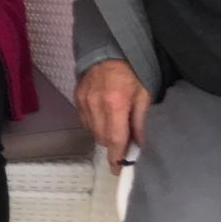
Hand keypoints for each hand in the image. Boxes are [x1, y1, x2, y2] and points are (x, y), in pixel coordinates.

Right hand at [75, 59, 149, 173]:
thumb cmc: (131, 72)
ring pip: (92, 131)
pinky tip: (103, 118)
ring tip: (114, 127)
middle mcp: (95, 104)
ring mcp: (83, 101)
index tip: (118, 170)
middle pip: (102, 138)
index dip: (117, 157)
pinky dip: (94, 125)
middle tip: (124, 142)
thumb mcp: (144, 95)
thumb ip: (140, 121)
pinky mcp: (76, 98)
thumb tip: (140, 144)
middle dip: (113, 144)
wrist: (108, 51)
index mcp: (115, 104)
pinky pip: (84, 121)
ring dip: (103, 135)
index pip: (115, 138)